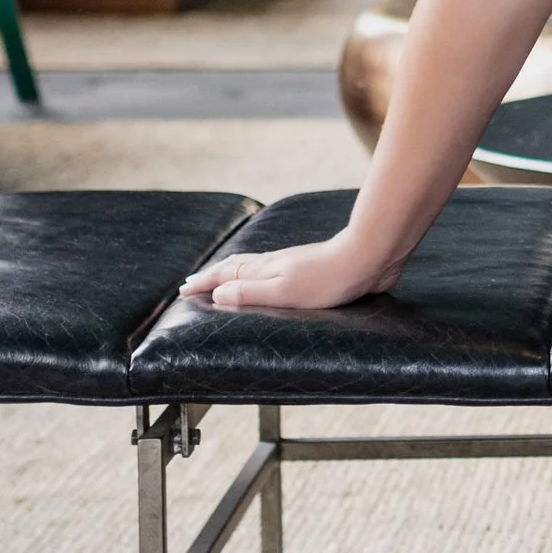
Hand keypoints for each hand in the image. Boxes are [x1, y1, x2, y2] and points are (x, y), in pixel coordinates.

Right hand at [182, 232, 398, 313]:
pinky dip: (259, 277)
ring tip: (224, 281)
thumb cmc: (328, 278)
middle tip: (194, 284)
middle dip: (214, 277)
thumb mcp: (284, 291)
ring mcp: (294, 266)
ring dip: (234, 275)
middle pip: (237, 267)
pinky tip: (270, 280)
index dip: (204, 282)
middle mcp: (276, 265)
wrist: (368, 257)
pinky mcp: (312, 272)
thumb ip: (250, 292)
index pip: (226, 275)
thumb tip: (217, 295)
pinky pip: (274, 274)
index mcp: (266, 270)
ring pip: (255, 268)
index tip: (183, 290)